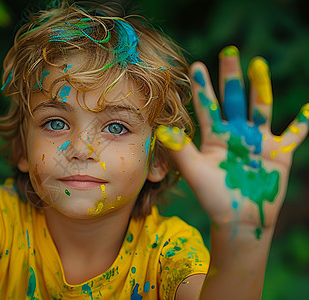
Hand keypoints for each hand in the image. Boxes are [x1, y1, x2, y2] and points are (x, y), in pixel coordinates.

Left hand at [156, 46, 307, 236]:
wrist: (239, 218)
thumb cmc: (213, 197)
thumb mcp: (195, 172)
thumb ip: (181, 151)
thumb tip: (162, 130)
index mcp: (214, 137)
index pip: (207, 107)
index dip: (202, 87)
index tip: (195, 66)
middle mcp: (236, 134)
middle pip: (234, 99)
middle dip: (232, 77)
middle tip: (229, 52)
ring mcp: (258, 141)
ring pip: (261, 108)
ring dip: (261, 87)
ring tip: (258, 65)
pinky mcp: (279, 153)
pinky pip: (295, 135)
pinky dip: (303, 123)